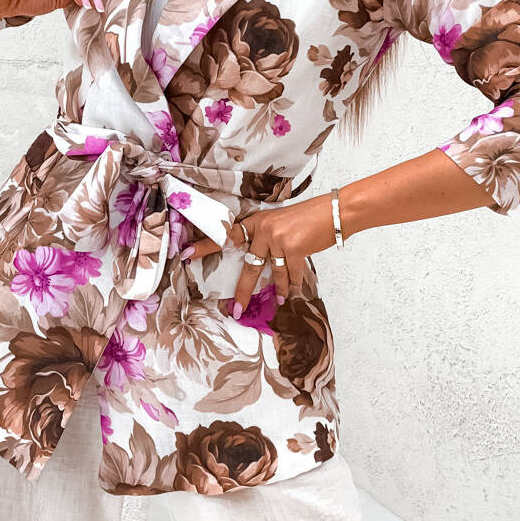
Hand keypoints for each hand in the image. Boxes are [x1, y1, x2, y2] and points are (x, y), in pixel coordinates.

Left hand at [183, 192, 339, 318]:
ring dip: (277, 288)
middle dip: (241, 290)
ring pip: (270, 273)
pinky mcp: (293, 248)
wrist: (334, 212)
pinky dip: (291, 285)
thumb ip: (267, 239)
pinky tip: (291, 293)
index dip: (206, 245)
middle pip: (247, 264)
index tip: (185, 254)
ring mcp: (277, 239)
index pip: (228, 235)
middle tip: (233, 308)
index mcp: (257, 221)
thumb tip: (261, 263)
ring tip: (278, 301)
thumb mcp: (281, 222)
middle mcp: (263, 229)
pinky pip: (288, 275)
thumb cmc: (310, 217)